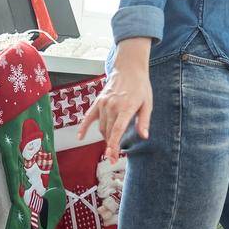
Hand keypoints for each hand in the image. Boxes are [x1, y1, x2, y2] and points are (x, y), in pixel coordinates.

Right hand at [78, 39, 152, 163]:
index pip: (118, 129)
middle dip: (110, 146)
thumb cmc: (141, 87)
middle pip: (108, 132)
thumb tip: (144, 136)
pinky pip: (88, 117)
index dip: (114, 144)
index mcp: (126, 107)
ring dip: (105, 138)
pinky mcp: (97, 102)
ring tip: (110, 148)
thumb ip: (144, 120)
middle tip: (114, 158)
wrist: (129, 69)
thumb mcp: (148, 103)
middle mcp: (112, 106)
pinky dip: (83, 127)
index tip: (111, 155)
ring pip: (101, 127)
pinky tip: (80, 137)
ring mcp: (103, 104)